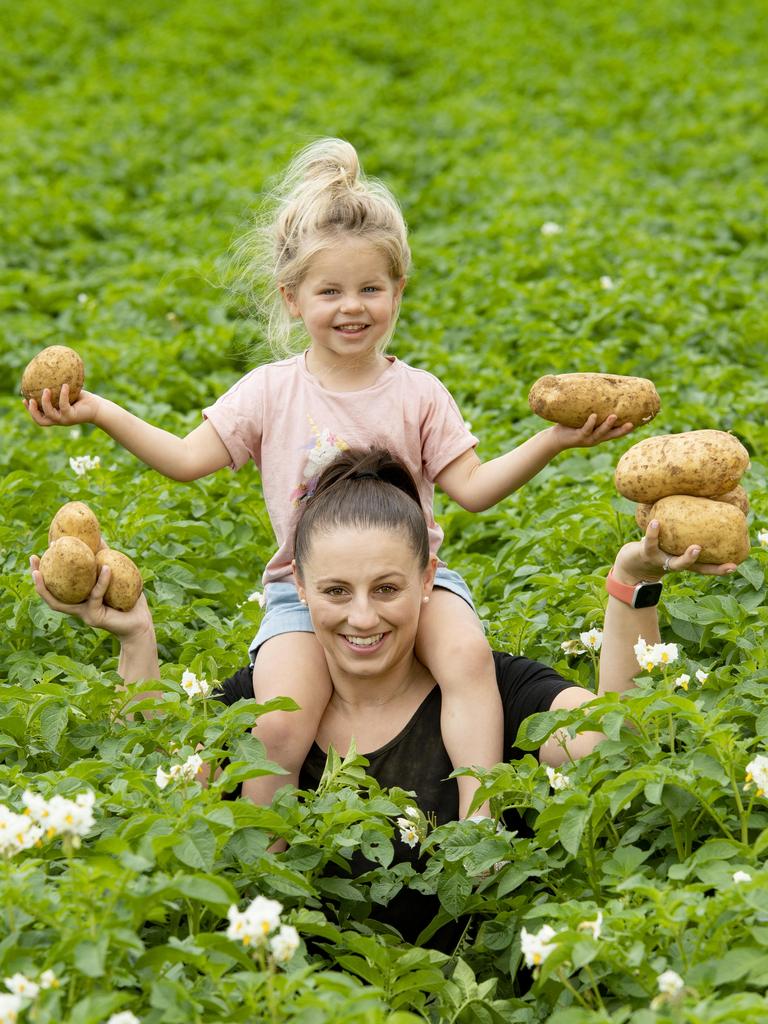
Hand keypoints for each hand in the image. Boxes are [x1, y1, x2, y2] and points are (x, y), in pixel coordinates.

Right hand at [23, 385, 99, 426]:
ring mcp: (64, 419)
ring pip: (49, 414)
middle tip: (29, 400)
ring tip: (46, 389)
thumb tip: (49, 369)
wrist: (97, 408)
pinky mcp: (72, 416)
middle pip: (40, 420)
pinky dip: (63, 395)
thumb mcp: (68, 392)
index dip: (30, 410)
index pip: (39, 416)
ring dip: (45, 402)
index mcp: (55, 415)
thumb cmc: (83, 399)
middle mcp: (58, 419)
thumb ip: (57, 387)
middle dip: (32, 411)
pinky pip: (64, 405)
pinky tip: (64, 385)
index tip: (24, 399)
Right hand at [30, 555, 153, 639]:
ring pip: (62, 601)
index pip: (53, 587)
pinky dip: (102, 580)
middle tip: (34, 557)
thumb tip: (98, 537)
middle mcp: (76, 608)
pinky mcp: (95, 616)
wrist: (140, 623)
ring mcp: (83, 614)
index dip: (41, 573)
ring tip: (61, 559)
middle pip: (49, 595)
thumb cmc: (128, 600)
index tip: (36, 555)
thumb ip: (106, 560)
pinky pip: (96, 594)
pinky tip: (107, 566)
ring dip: (60, 582)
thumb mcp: (116, 576)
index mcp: (77, 599)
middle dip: (38, 578)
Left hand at [551, 414, 633, 449]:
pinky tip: (593, 416)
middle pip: (612, 435)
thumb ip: (592, 409)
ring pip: (600, 433)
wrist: (555, 438)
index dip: (626, 430)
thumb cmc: (570, 426)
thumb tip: (599, 390)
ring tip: (614, 416)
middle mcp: (595, 438)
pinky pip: (585, 429)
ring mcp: (587, 438)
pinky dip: (590, 423)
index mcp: (599, 434)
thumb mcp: (584, 418)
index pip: (615, 433)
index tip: (637, 423)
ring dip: (607, 425)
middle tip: (632, 424)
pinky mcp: (577, 437)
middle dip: (622, 430)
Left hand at [612, 520, 737, 584]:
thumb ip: (684, 529)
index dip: (720, 569)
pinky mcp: (646, 554)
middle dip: (710, 568)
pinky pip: (650, 543)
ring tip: (696, 547)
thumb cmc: (656, 547)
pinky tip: (655, 522)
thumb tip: (700, 504)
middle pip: (695, 569)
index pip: (705, 568)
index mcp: (684, 561)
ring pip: (675, 563)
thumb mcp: (672, 540)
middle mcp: (675, 564)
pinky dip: (652, 533)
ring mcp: (662, 561)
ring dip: (686, 558)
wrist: (631, 564)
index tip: (734, 566)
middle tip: (725, 562)